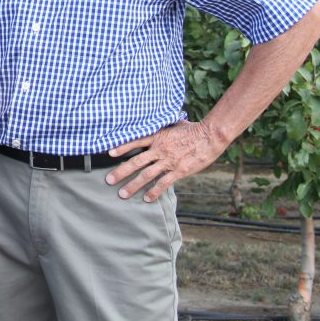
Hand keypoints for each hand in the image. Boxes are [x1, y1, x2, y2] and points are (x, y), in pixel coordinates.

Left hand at [105, 121, 223, 202]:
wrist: (210, 136)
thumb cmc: (193, 129)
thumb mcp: (173, 124)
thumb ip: (162, 127)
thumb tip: (155, 122)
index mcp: (157, 136)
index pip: (135, 142)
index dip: (121, 147)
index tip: (109, 153)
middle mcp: (159, 149)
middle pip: (136, 162)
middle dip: (121, 172)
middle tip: (109, 181)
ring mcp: (168, 161)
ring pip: (146, 175)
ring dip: (133, 185)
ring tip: (122, 194)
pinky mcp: (179, 171)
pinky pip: (163, 183)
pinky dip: (154, 191)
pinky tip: (146, 198)